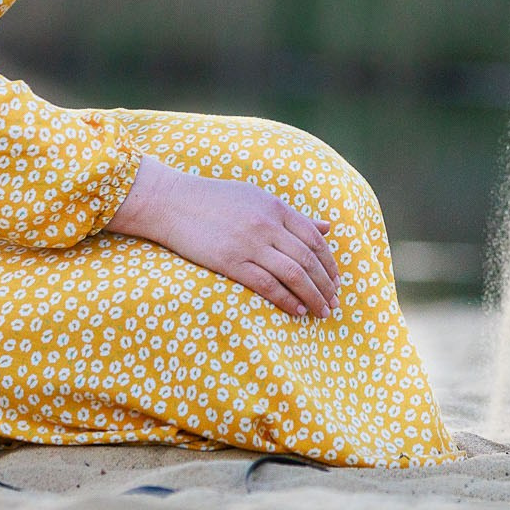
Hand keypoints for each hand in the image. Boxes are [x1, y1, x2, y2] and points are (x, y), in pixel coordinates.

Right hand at [107, 156, 340, 317]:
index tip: (336, 280)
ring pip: (293, 274)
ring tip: (322, 311)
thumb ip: (293, 216)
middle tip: (334, 302)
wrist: (173, 201)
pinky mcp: (230, 262)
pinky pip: (267, 284)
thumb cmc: (215, 199)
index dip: (330, 262)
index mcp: (276, 207)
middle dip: (326, 284)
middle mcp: (268, 225)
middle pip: (308, 259)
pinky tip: (297, 310)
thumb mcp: (258, 198)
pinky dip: (286, 300)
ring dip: (313, 295)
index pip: (315, 238)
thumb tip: (327, 227)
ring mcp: (249, 243)